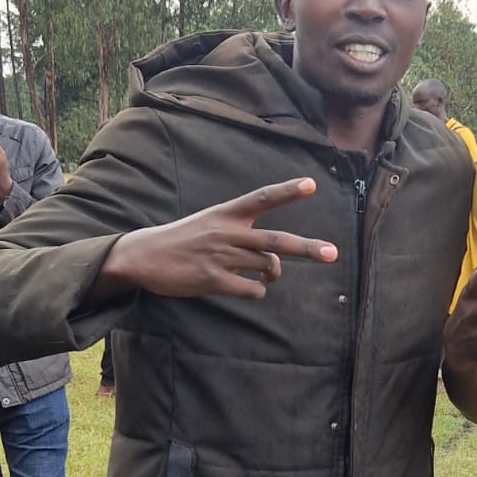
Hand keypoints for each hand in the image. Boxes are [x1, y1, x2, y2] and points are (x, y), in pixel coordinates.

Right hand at [96, 177, 336, 299]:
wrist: (143, 256)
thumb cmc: (182, 240)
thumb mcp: (210, 223)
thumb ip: (241, 234)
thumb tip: (272, 259)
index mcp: (226, 214)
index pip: (262, 198)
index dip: (288, 191)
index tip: (312, 185)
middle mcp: (227, 232)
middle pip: (276, 240)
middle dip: (306, 248)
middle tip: (333, 254)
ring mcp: (220, 256)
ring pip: (266, 267)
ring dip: (274, 276)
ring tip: (268, 278)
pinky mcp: (212, 280)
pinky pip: (250, 290)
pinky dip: (256, 292)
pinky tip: (248, 290)